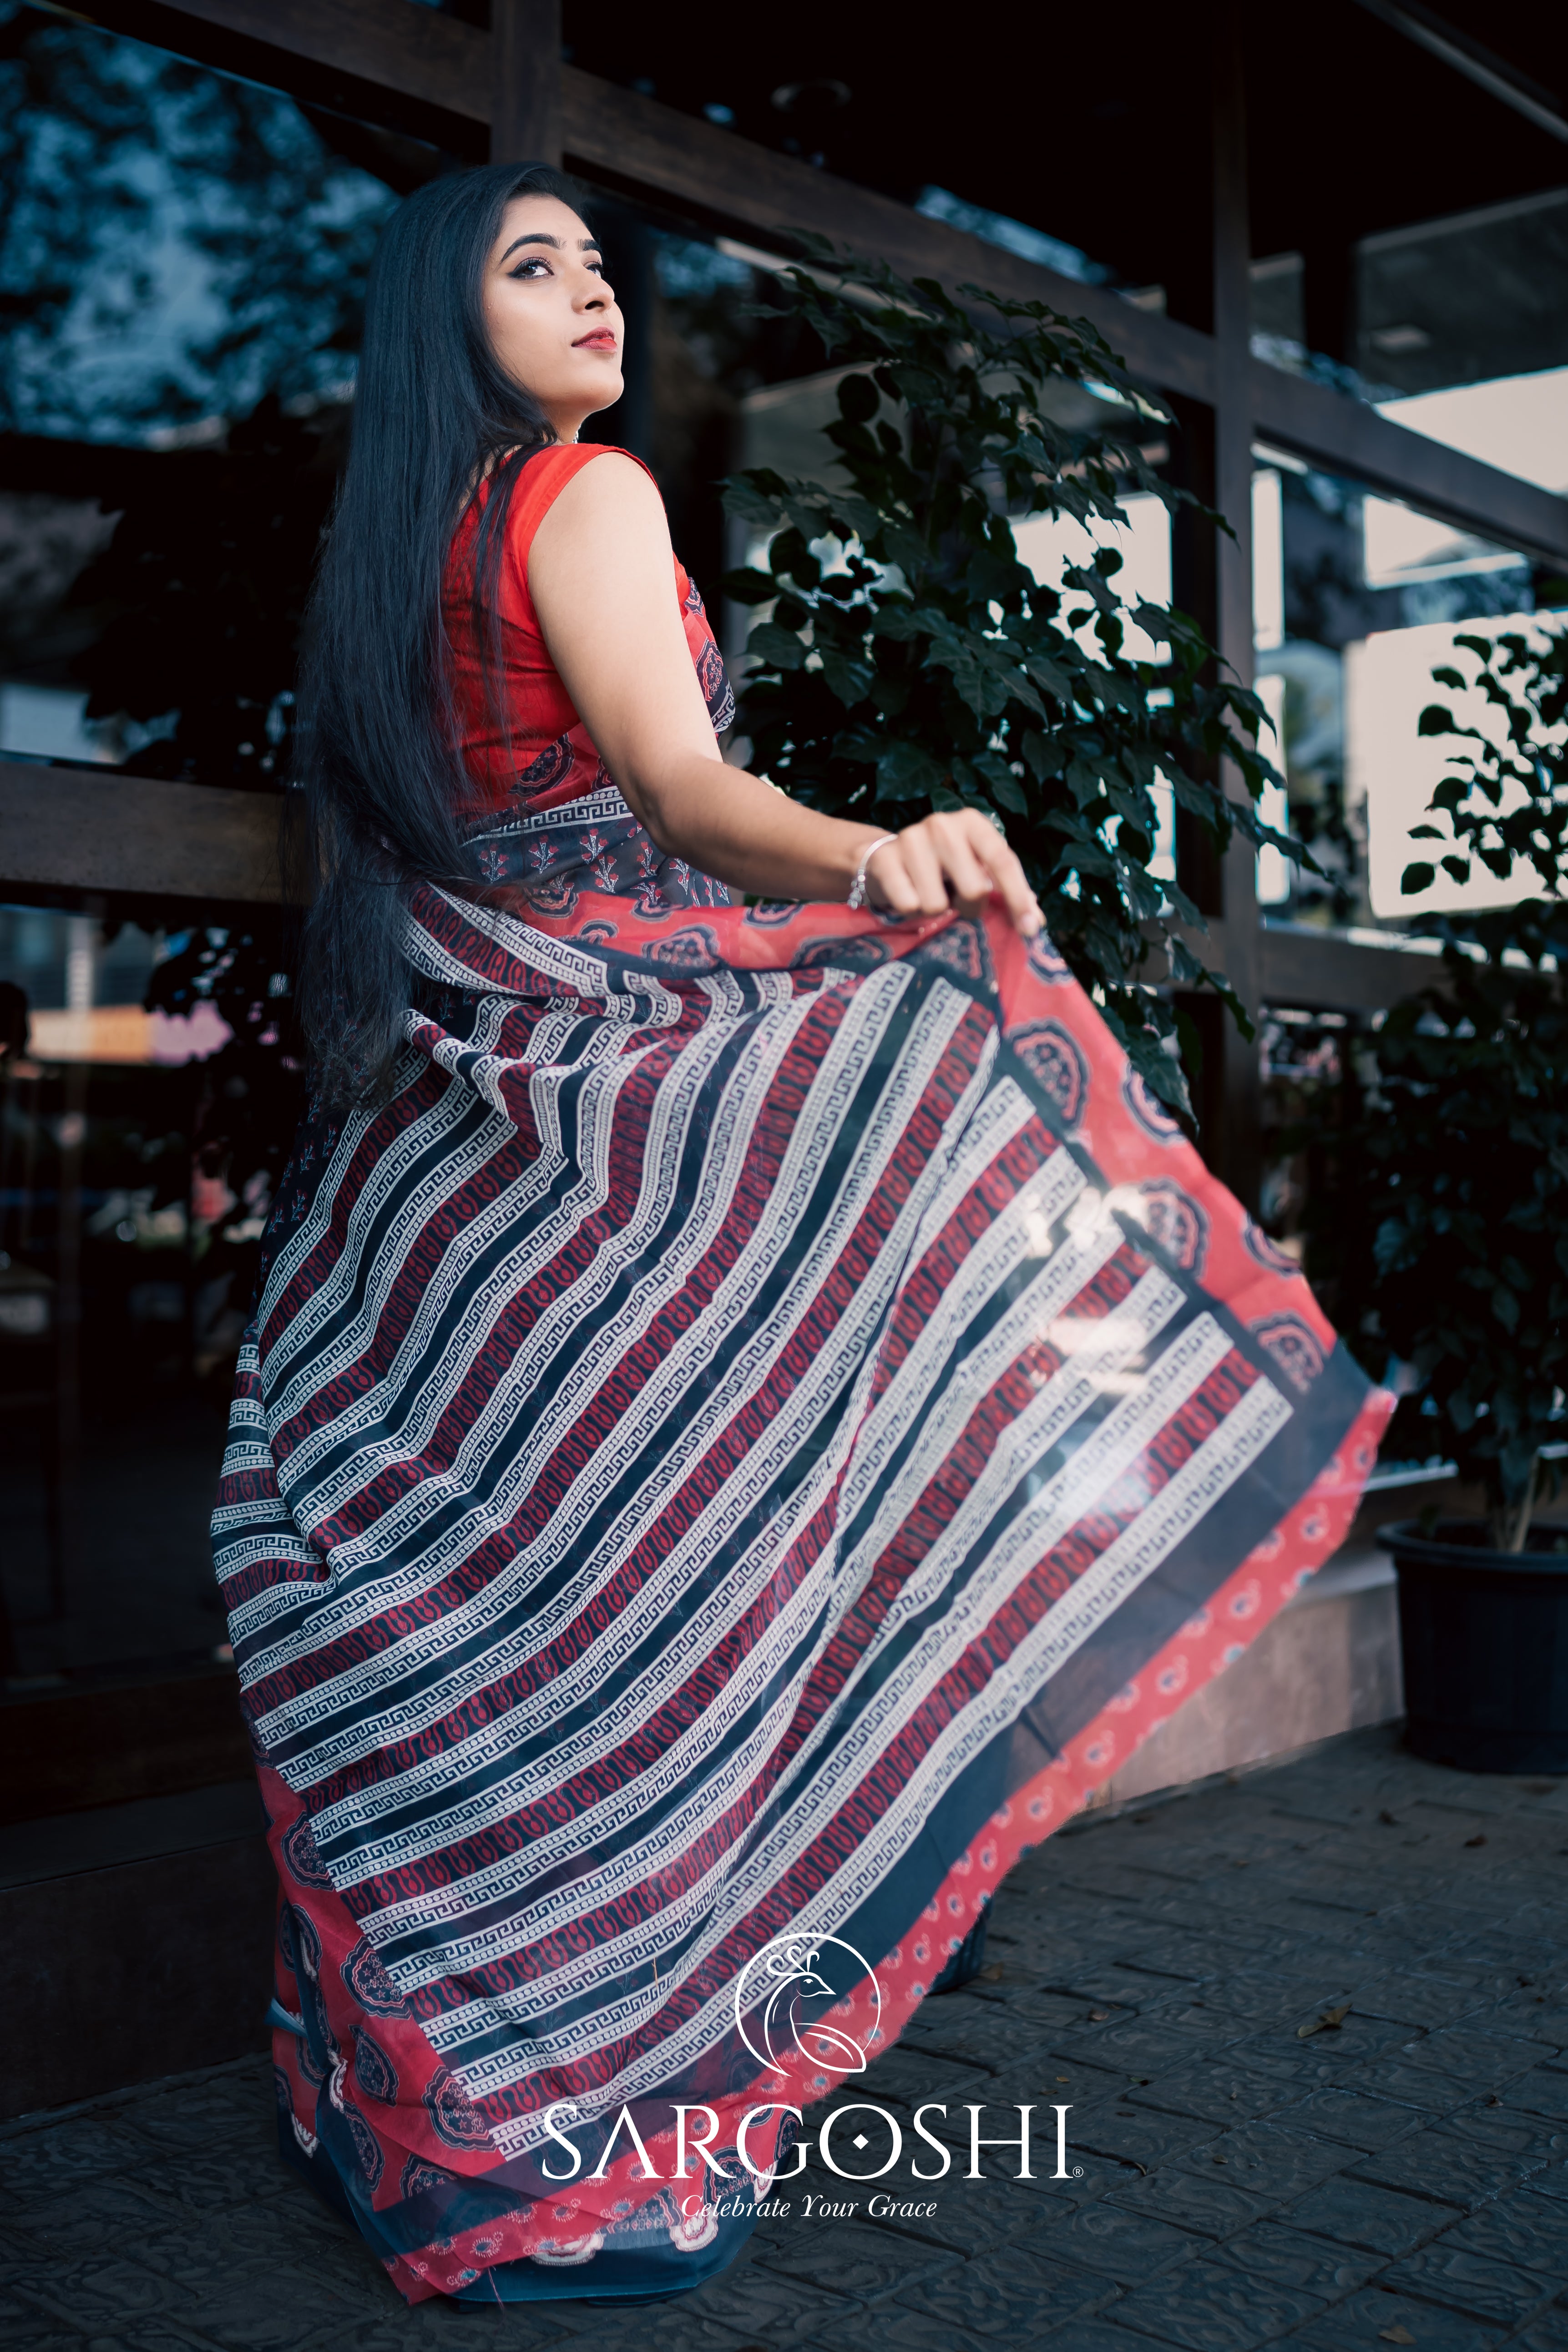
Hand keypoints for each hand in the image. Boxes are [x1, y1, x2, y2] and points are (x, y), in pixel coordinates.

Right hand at [863, 810, 1042, 938]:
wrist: (883, 859)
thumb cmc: (940, 868)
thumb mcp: (975, 870)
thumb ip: (1005, 892)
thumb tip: (1035, 922)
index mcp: (973, 823)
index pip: (1003, 861)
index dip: (1017, 897)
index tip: (1029, 929)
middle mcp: (943, 824)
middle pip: (975, 888)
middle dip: (970, 907)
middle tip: (957, 901)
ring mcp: (911, 838)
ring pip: (937, 904)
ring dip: (936, 910)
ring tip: (929, 895)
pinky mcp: (884, 858)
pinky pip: (908, 905)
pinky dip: (910, 912)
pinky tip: (907, 895)